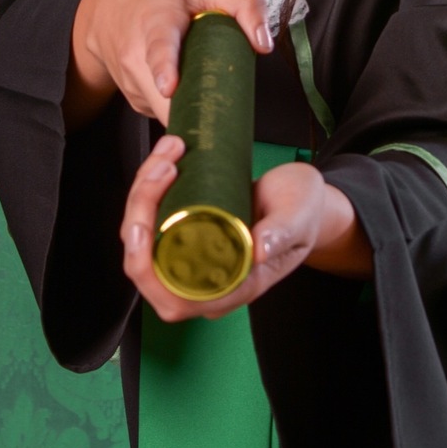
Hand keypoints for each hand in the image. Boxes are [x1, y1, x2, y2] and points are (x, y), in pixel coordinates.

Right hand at [64, 0, 272, 129]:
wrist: (112, 10)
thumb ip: (245, 4)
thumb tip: (263, 44)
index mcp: (157, 21)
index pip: (158, 46)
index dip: (164, 68)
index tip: (168, 87)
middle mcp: (136, 54)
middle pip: (163, 96)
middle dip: (194, 111)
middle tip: (223, 118)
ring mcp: (132, 82)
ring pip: (167, 111)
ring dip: (193, 112)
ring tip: (209, 94)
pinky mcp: (136, 101)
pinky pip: (164, 114)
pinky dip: (183, 110)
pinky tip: (189, 91)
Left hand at [120, 137, 370, 321]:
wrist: (304, 198)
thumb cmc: (305, 212)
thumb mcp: (300, 217)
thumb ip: (283, 232)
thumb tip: (258, 251)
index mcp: (232, 289)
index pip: (172, 297)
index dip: (146, 267)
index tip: (143, 224)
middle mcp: (205, 279)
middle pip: (146, 261)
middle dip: (141, 209)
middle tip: (165, 164)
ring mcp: (193, 255)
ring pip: (143, 233)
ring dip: (145, 188)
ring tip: (171, 150)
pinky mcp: (186, 230)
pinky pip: (154, 214)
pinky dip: (152, 183)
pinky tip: (167, 155)